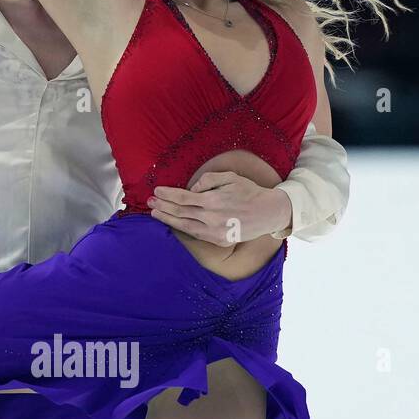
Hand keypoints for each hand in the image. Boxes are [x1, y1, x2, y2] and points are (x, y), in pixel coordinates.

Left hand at [147, 170, 291, 245]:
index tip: (157, 191)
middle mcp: (211, 217)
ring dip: (168, 219)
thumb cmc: (248, 192)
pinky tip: (173, 223)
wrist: (268, 213)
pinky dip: (182, 228)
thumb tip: (192, 187)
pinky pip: (195, 234)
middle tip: (150, 202)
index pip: (183, 197)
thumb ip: (208, 180)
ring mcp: (214, 231)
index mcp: (213, 200)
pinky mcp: (218, 240)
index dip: (168, 194)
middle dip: (163, 206)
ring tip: (155, 214)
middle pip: (180, 212)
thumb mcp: (230, 177)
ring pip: (184, 225)